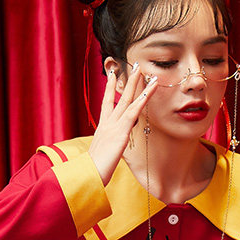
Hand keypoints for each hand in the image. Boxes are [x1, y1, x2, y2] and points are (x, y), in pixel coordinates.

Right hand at [88, 62, 157, 184]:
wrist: (89, 174)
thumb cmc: (94, 170)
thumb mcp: (102, 157)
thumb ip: (108, 150)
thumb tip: (110, 153)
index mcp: (102, 128)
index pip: (106, 103)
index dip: (110, 88)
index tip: (112, 74)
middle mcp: (107, 123)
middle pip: (118, 97)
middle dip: (126, 80)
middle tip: (133, 65)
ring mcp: (114, 125)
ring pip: (127, 99)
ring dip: (136, 84)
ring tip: (143, 69)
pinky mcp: (121, 130)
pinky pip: (134, 110)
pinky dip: (143, 98)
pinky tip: (150, 89)